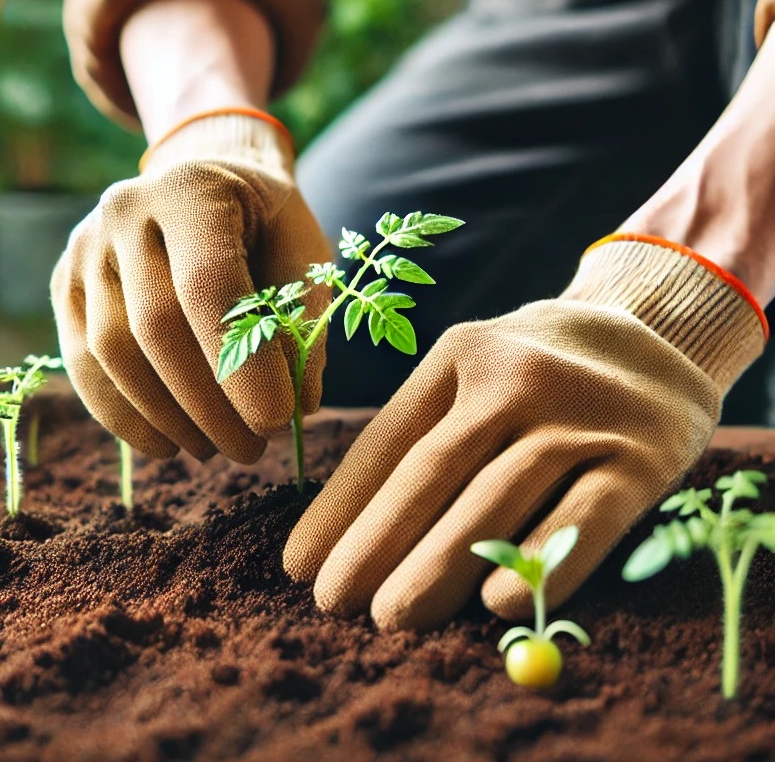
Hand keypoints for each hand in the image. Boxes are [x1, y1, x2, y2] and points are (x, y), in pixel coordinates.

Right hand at [51, 112, 329, 463]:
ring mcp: (85, 245)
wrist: (200, 183)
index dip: (242, 362)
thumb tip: (300, 406)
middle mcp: (126, 209)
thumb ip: (305, 316)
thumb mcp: (301, 247)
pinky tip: (167, 444)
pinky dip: (123, 416)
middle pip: (155, 324)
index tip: (278, 421)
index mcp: (193, 190)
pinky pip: (82, 363)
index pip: (208, 284)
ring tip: (215, 449)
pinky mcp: (65, 283)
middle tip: (252, 450)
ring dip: (166, 418)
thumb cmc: (262, 223)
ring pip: (112, 351)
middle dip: (207, 403)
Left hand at [283, 236, 766, 629]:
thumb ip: (425, 436)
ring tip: (391, 618)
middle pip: (434, 469)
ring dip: (440, 562)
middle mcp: (514, 377)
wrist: (650, 334)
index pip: (389, 441)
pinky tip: (497, 606)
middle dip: (377, 541)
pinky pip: (586, 516)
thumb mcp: (472, 376)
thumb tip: (355, 534)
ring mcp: (579, 414)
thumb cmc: (532, 374)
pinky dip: (541, 560)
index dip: (341, 507)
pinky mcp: (640, 457)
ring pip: (498, 496)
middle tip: (334, 603)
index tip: (301, 565)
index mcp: (457, 357)